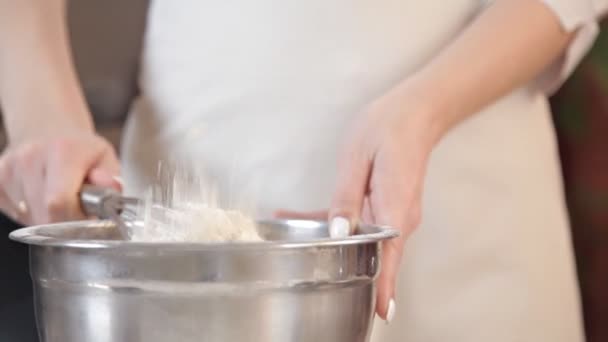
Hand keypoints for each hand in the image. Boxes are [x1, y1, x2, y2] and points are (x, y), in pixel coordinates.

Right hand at [0, 133, 121, 224]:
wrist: (48, 129)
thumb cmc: (81, 150)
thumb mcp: (105, 158)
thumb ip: (110, 178)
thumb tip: (110, 188)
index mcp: (62, 151)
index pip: (60, 202)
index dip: (75, 218)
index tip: (87, 215)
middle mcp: (30, 157)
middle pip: (44, 215)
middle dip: (64, 221)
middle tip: (76, 207)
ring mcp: (9, 168)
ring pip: (29, 217)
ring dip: (47, 217)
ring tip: (57, 196)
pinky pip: (14, 213)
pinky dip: (31, 213)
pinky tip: (41, 196)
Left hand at [277, 81, 443, 321]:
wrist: (414, 113)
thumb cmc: (387, 128)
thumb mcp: (357, 158)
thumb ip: (346, 197)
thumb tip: (338, 232)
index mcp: (395, 204)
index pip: (390, 253)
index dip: (385, 284)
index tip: (382, 312)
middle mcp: (400, 215)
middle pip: (377, 254)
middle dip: (351, 270)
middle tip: (320, 277)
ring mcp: (396, 213)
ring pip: (366, 239)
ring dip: (335, 243)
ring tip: (291, 233)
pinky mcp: (388, 206)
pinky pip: (362, 222)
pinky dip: (334, 223)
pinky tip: (297, 215)